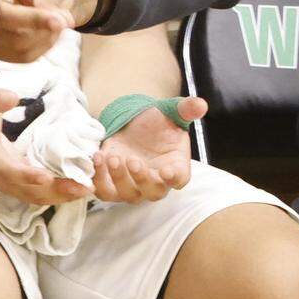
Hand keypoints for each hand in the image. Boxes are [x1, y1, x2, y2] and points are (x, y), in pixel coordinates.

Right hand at [0, 0, 101, 63]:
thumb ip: (47, 3)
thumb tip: (53, 24)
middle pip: (3, 24)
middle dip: (38, 23)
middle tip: (64, 18)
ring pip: (16, 44)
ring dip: (46, 34)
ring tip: (60, 21)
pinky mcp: (2, 50)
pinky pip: (24, 56)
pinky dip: (45, 45)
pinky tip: (51, 33)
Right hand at [0, 85, 90, 205]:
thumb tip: (12, 97)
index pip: (7, 170)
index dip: (26, 176)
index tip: (46, 177)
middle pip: (26, 191)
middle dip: (55, 191)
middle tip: (84, 186)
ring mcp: (5, 182)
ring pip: (33, 196)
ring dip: (59, 196)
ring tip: (86, 189)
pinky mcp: (13, 183)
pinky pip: (34, 194)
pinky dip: (55, 194)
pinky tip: (75, 187)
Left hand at [93, 97, 207, 203]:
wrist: (133, 125)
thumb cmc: (157, 123)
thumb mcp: (171, 112)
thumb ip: (186, 109)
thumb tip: (200, 104)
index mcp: (176, 166)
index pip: (179, 179)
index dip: (174, 178)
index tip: (167, 171)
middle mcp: (156, 181)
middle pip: (153, 192)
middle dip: (142, 179)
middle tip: (133, 160)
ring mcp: (134, 187)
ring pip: (127, 194)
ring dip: (119, 179)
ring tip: (113, 157)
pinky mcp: (113, 185)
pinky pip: (105, 191)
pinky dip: (99, 179)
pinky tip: (98, 157)